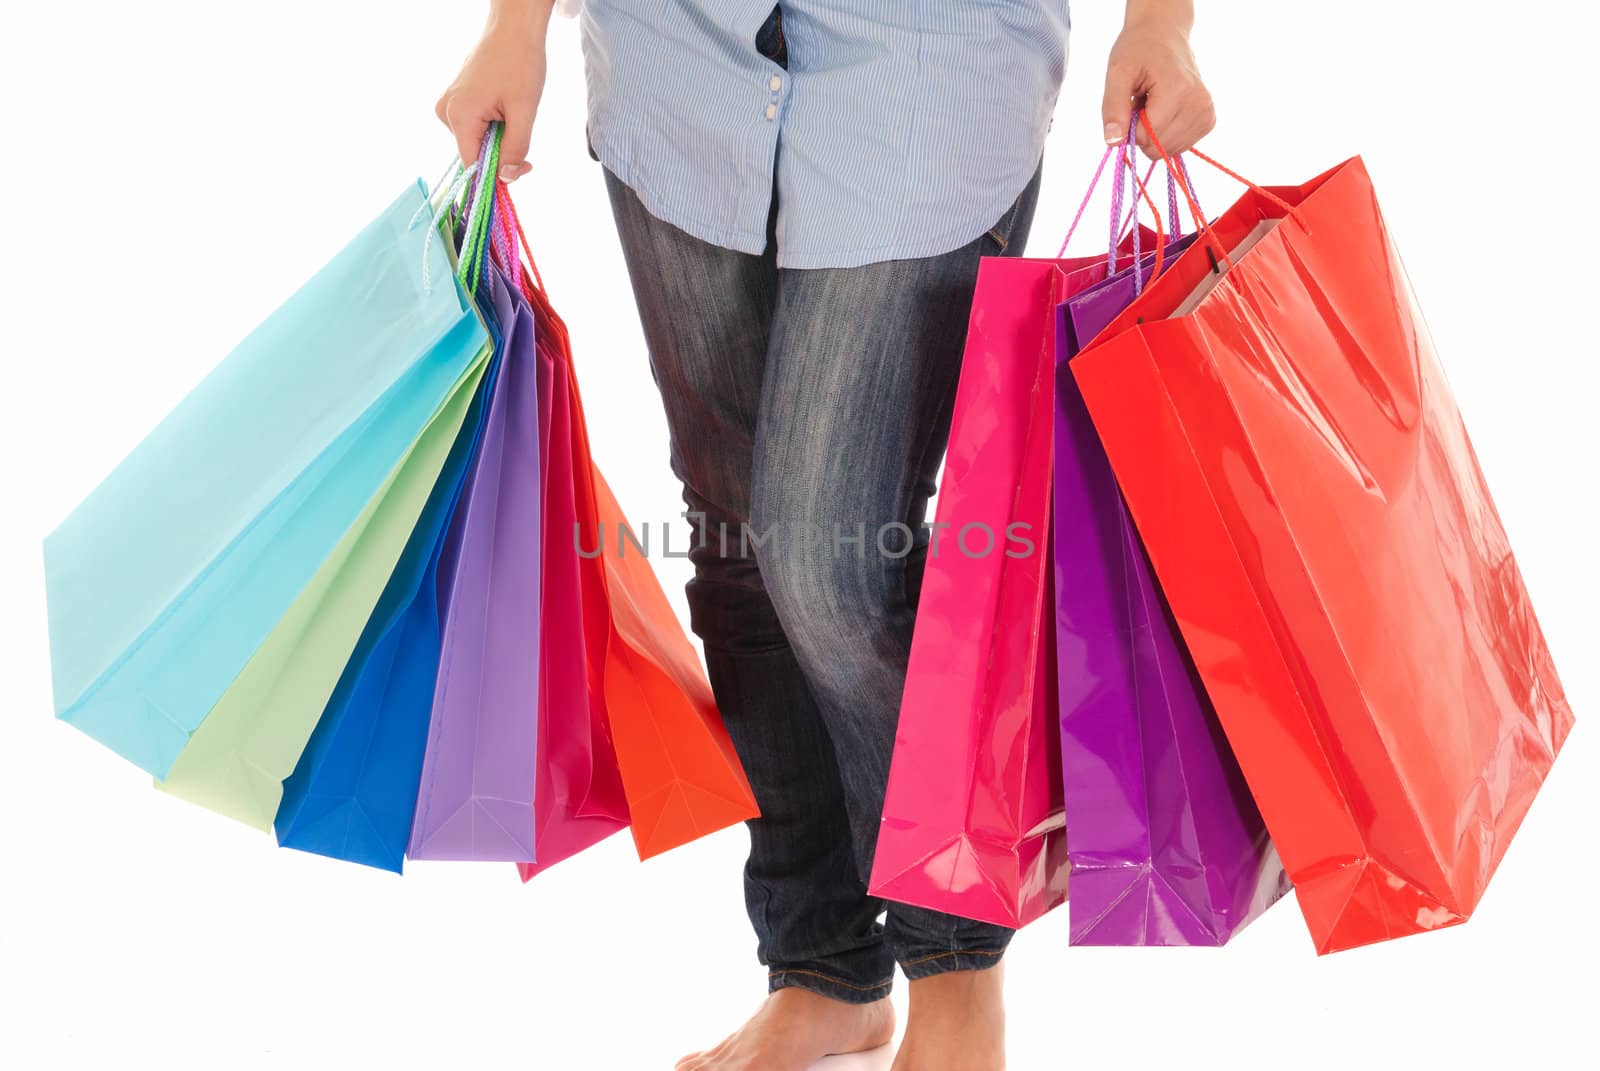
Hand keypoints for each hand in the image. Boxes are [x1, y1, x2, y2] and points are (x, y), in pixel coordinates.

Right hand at [435, 6, 549, 181]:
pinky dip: (494, 127)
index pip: (473, 166)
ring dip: (499, 139)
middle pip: (475, 155)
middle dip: (502, 154)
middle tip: (524, 134)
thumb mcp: (524, 111)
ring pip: (477, 142)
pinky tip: (504, 108)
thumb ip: (514, 148)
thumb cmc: (520, 63)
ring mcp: (448, 106)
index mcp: (459, 116)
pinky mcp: (455, 101)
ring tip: (513, 113)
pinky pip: (475, 128)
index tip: (523, 165)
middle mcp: (446, 113)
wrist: (513, 30)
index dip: (498, 174)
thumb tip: (506, 178)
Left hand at [1102, 3, 1214, 158]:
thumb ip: (1113, 108)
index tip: (1131, 103)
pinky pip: (1179, 146)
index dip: (1130, 127)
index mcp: (1179, 91)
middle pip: (1158, 147)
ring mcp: (1207, 113)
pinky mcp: (1208, 120)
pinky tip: (1166, 110)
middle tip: (1143, 102)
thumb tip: (1114, 142)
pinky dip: (1166, 134)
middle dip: (1142, 131)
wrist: (1165, 34)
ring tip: (1154, 103)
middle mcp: (1199, 104)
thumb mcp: (1118, 72)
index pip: (1147, 136)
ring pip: (1169, 151)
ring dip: (1154, 133)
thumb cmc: (1139, 50)